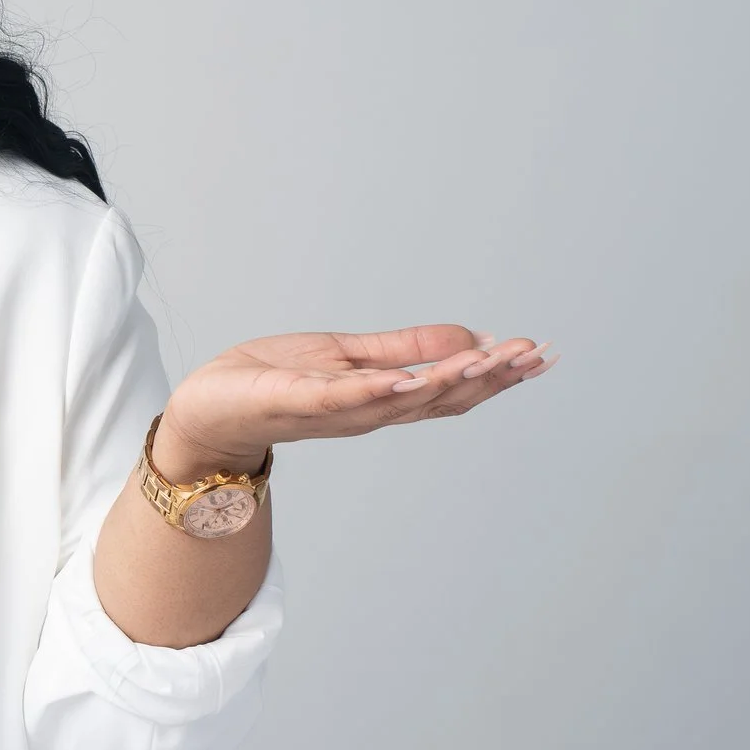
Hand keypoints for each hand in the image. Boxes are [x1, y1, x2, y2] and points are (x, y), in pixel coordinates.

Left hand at [153, 325, 556, 479]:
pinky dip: (379, 390)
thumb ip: (406, 348)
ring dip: (448, 380)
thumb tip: (471, 337)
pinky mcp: (296, 402)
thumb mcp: (350, 354)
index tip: (541, 354)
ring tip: (491, 359)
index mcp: (383, 400)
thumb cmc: (272, 381)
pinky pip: (344, 398)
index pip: (452, 390)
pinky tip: (412, 379)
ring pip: (402, 400)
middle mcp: (368, 413)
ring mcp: (334, 411)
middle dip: (490, 378)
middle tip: (534, 356)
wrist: (209, 407)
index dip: (499, 375)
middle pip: (440, 399)